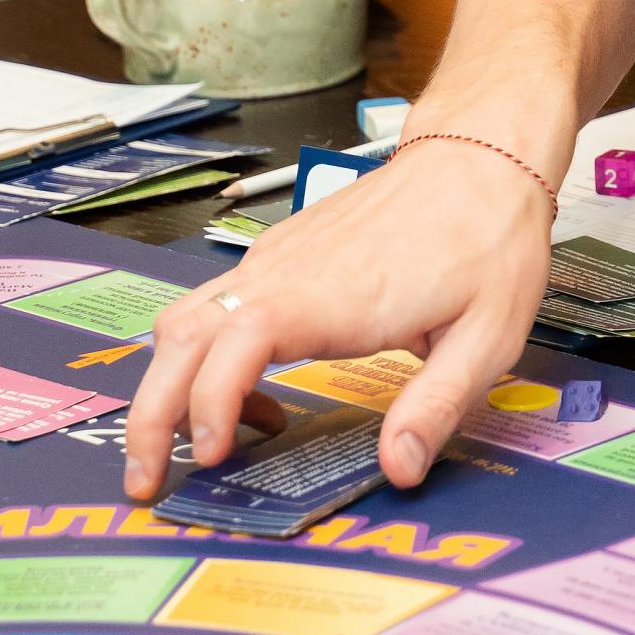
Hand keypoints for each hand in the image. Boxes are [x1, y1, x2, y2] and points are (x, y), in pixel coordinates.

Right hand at [122, 139, 560, 502]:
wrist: (481, 153)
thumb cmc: (487, 235)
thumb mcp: (486, 334)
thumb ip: (437, 405)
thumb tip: (398, 468)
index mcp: (328, 295)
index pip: (231, 348)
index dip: (207, 406)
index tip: (211, 458)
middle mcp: (285, 272)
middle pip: (181, 337)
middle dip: (153, 414)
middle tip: (148, 481)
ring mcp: (276, 259)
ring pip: (187, 319)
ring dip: (171, 386)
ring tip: (196, 450)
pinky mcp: (282, 255)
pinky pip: (218, 307)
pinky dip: (207, 359)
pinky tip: (255, 398)